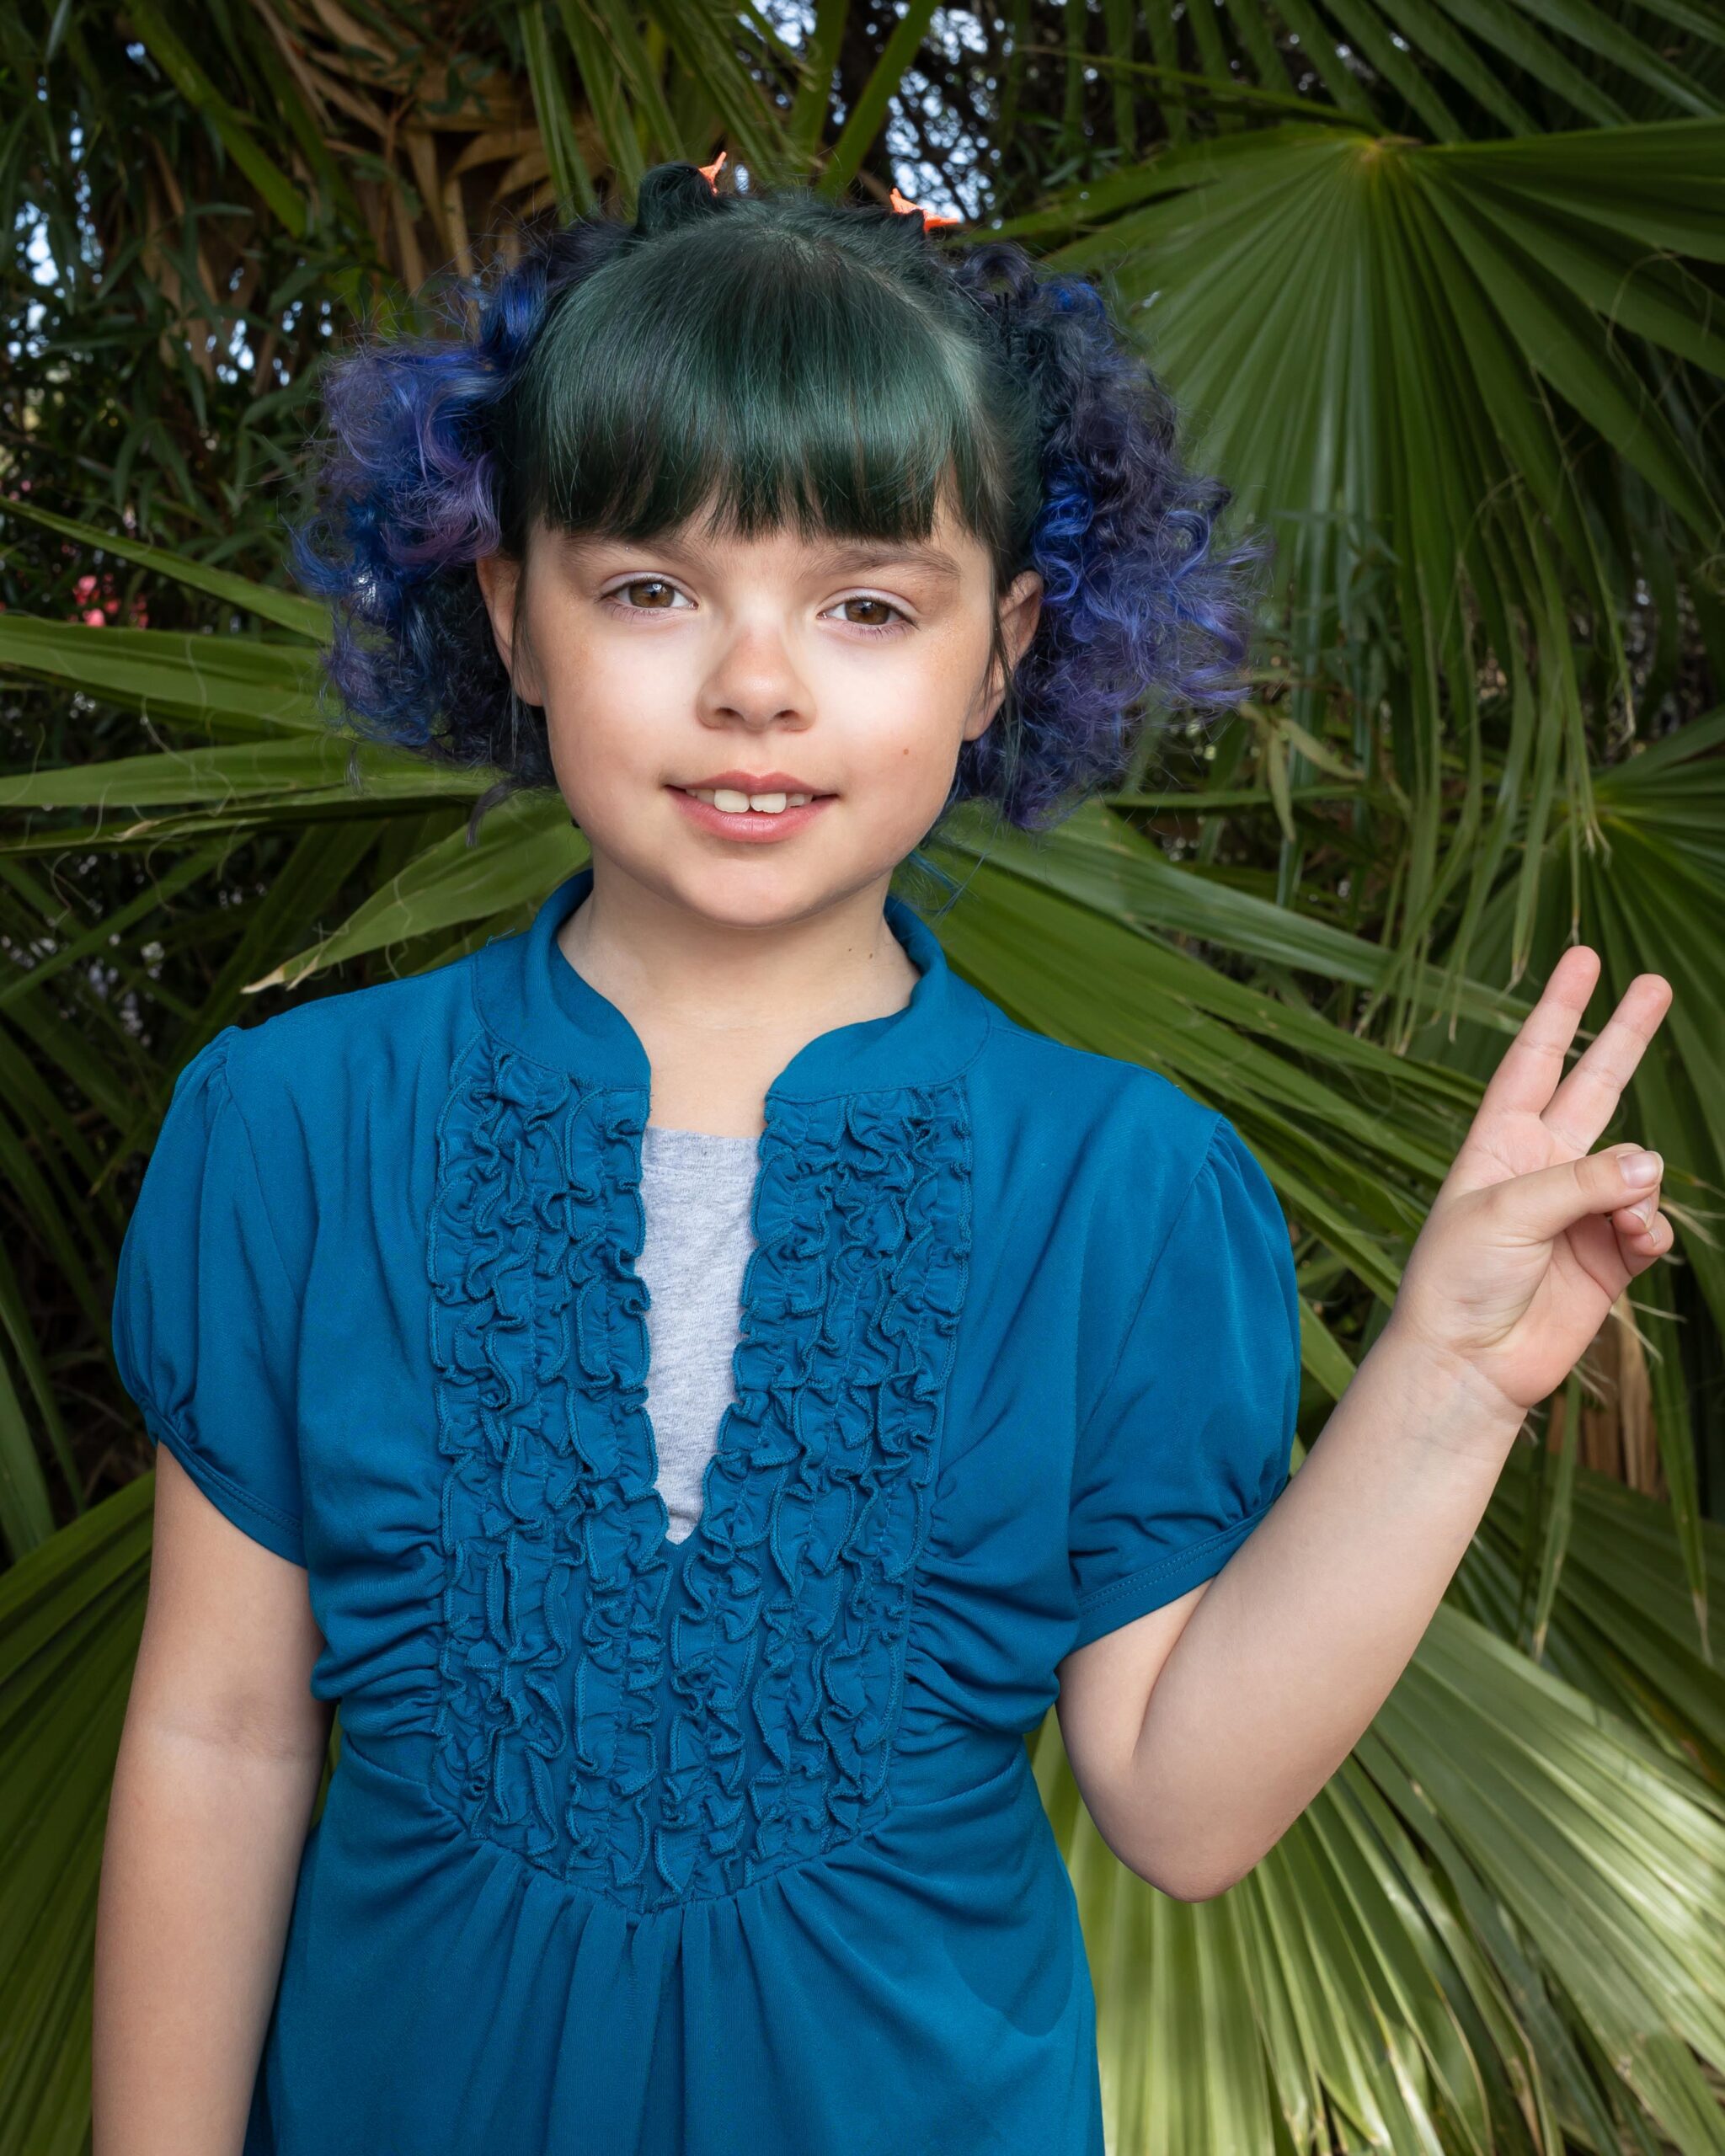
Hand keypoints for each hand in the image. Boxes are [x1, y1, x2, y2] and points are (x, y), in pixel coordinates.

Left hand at [1386, 948, 1674, 1420]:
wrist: (1468, 1362)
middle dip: (1624, 1035)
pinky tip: (1633, 1241)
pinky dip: (1650, 1228)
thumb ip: (1581, 1181)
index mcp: (1499, 1142)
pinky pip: (1651, 1223)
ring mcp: (1580, 1209)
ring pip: (1637, 1165)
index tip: (1584, 956)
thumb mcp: (1505, 1214)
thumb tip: (1652, 1164)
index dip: (1560, 1008)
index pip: (1535, 1059)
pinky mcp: (1610, 1255)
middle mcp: (1543, 1167)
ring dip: (1638, 1183)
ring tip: (1619, 1216)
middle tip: (1654, 981)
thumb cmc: (1459, 1280)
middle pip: (1594, 1084)